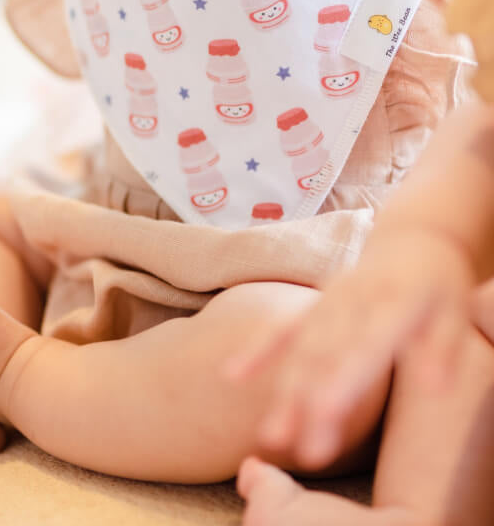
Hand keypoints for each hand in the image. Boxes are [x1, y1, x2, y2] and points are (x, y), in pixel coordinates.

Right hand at [224, 227, 473, 467]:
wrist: (415, 235)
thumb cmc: (439, 283)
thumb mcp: (454, 310)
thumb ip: (441, 348)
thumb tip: (434, 387)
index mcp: (392, 303)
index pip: (364, 347)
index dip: (343, 380)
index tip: (325, 415)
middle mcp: (353, 303)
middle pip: (324, 356)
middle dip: (307, 401)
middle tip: (297, 449)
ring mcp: (330, 302)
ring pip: (300, 349)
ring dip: (285, 392)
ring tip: (271, 436)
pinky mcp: (316, 304)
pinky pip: (282, 328)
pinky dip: (257, 351)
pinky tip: (232, 375)